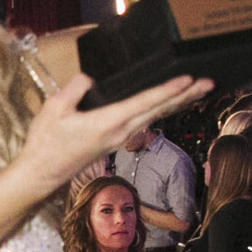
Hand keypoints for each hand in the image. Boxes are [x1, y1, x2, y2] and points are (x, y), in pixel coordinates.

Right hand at [16, 67, 210, 205]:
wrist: (42, 173)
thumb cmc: (46, 143)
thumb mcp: (54, 108)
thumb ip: (75, 88)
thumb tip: (89, 78)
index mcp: (109, 122)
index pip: (145, 103)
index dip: (168, 90)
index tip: (188, 80)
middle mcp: (120, 132)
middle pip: (159, 110)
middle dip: (185, 96)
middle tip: (209, 83)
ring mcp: (120, 138)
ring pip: (155, 116)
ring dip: (177, 102)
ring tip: (198, 91)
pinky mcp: (115, 140)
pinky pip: (145, 121)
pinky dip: (161, 109)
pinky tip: (168, 105)